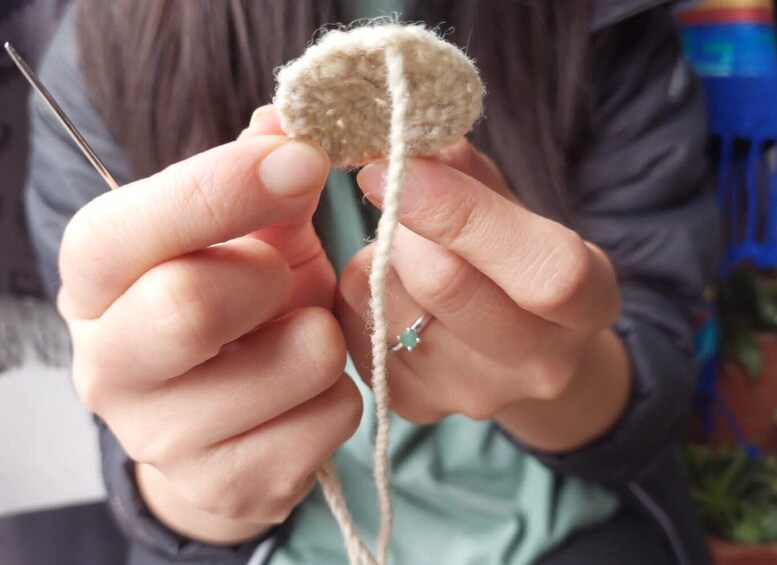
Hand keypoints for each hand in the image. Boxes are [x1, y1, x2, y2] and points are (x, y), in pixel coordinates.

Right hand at [58, 109, 361, 543]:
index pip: (131, 228)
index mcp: (98, 281)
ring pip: (296, 361)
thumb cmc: (234, 306)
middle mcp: (110, 364)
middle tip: (284, 273)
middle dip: (271, 275)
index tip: (303, 158)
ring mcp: (164, 438)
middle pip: (190, 305)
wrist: (223, 420)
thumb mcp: (243, 235)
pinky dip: (340, 390)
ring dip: (322, 334)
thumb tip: (287, 122)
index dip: (224, 186)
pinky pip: (331, 418)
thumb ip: (261, 178)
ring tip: (298, 336)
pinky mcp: (230, 484)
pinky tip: (305, 390)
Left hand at [336, 140, 629, 450]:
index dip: (464, 210)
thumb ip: (469, 172)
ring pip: (388, 304)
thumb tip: (407, 133)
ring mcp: (475, 394)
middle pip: (447, 286)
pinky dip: (360, 294)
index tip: (401, 162)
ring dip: (377, 257)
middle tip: (389, 188)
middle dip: (405, 225)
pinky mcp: (418, 406)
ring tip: (400, 248)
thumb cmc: (518, 263)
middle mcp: (539, 364)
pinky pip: (359, 331)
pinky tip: (387, 286)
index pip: (542, 270)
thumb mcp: (516, 209)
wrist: (520, 351)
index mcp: (589, 303)